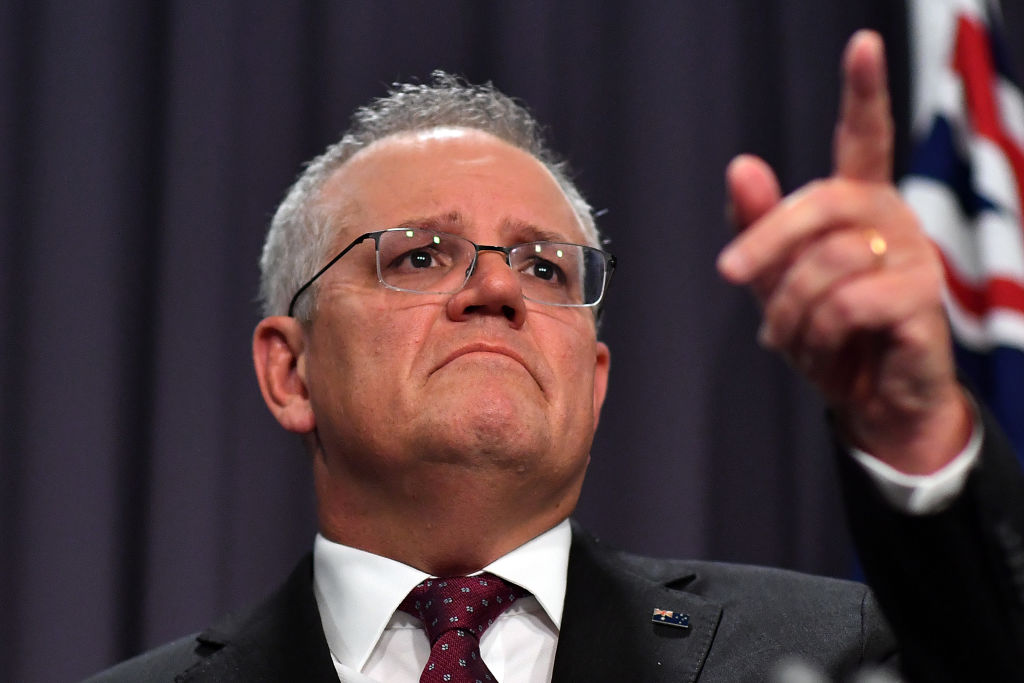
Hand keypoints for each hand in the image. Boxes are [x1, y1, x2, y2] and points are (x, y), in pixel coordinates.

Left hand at [717, 30, 970, 473]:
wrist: (868, 400)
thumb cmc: (824, 332)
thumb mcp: (776, 278)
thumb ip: (758, 225)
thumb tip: (742, 163)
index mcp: (858, 202)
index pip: (865, 135)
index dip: (863, 91)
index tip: (863, 43)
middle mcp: (892, 217)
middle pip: (819, 203)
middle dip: (765, 242)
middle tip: (730, 274)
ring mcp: (914, 256)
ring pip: (827, 264)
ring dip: (790, 310)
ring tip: (789, 337)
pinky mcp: (923, 300)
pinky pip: (851, 303)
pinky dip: (820, 334)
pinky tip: (826, 353)